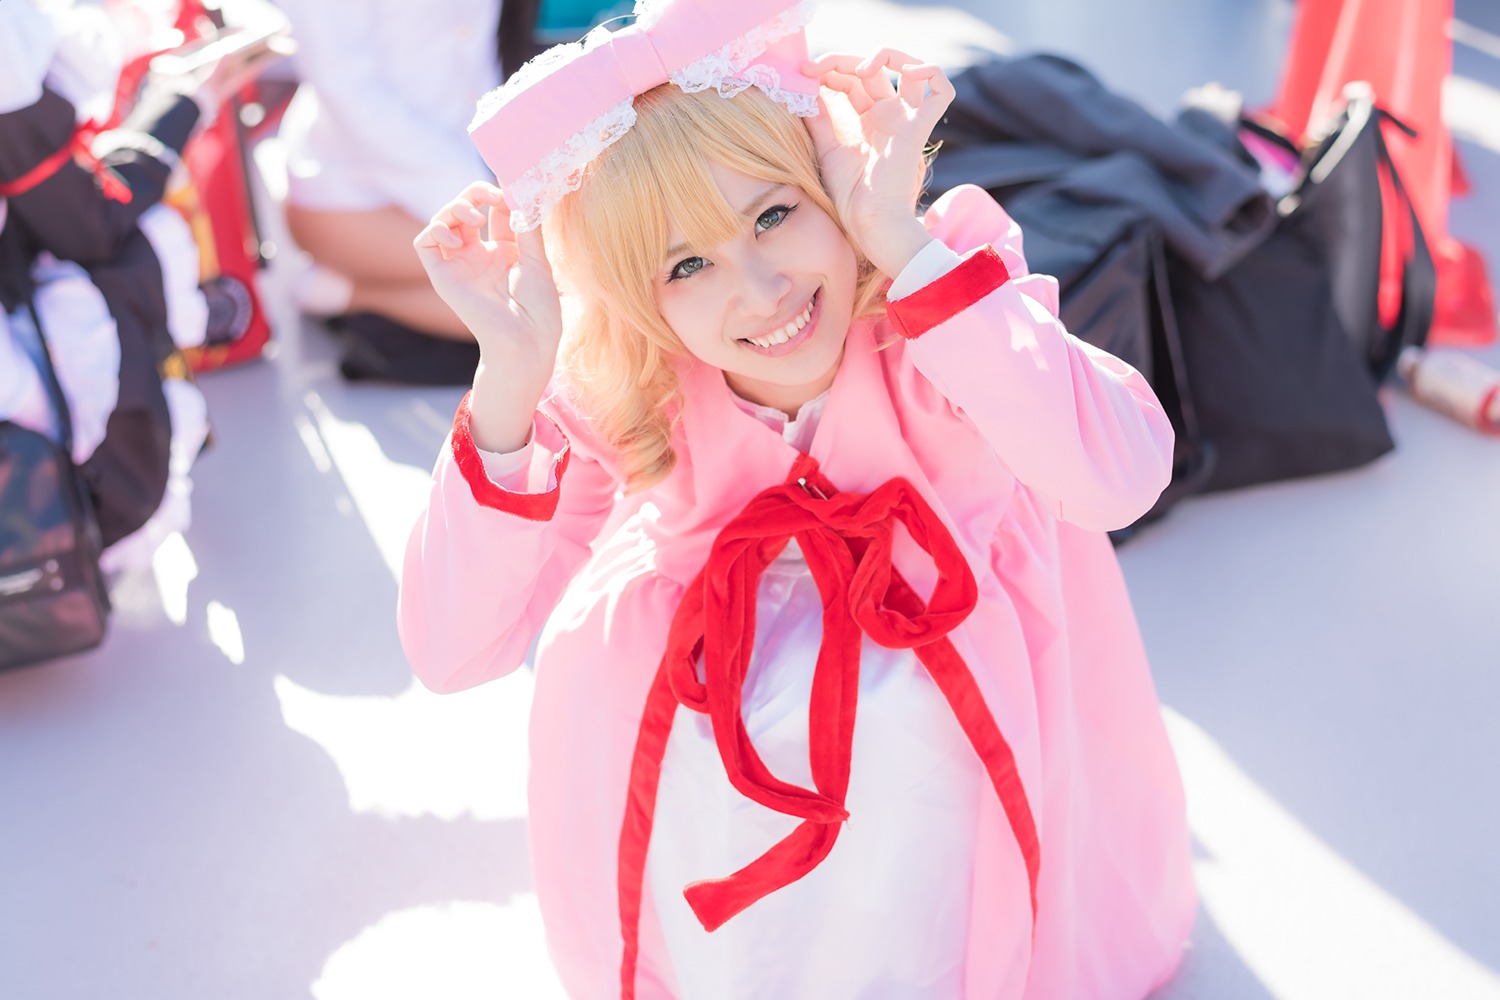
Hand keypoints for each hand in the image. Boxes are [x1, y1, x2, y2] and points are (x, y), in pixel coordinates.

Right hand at [415, 183, 563, 450]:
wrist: (526, 341)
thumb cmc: (539, 308)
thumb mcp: (536, 258)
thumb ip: (526, 224)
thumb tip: (520, 188)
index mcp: (505, 251)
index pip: (495, 210)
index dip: (500, 193)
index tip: (512, 185)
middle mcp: (480, 255)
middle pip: (467, 209)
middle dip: (476, 194)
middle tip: (493, 195)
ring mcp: (460, 264)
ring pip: (444, 220)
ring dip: (456, 208)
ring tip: (475, 218)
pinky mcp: (443, 276)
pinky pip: (425, 243)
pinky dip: (435, 229)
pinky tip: (454, 234)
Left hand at [802, 50, 954, 276]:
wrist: (868, 221)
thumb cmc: (850, 196)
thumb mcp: (827, 148)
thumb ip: (818, 119)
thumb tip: (804, 89)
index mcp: (869, 120)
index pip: (854, 79)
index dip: (831, 69)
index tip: (804, 72)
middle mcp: (890, 115)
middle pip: (876, 69)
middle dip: (844, 60)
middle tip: (817, 67)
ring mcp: (907, 119)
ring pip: (913, 68)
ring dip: (888, 55)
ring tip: (861, 68)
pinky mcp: (921, 127)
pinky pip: (942, 90)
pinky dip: (929, 71)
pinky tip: (903, 72)